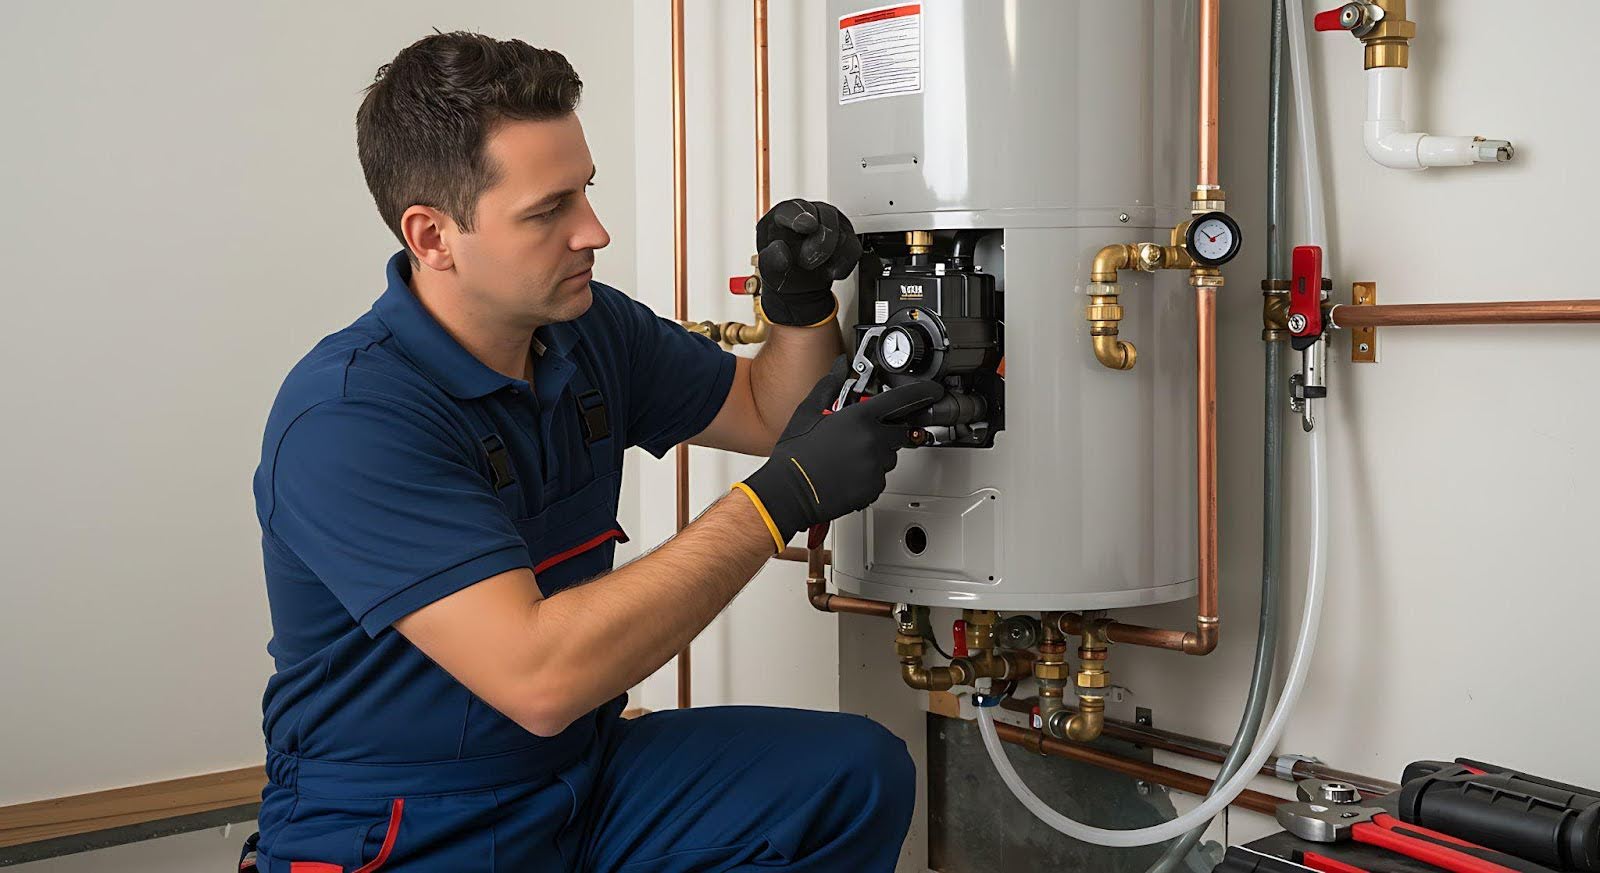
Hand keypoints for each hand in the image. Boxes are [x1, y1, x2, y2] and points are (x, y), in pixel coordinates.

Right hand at [735, 358, 943, 550]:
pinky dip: (868, 474)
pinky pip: (879, 477)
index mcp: (860, 419)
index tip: (933, 392)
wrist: (789, 492)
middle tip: (862, 434)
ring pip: (888, 457)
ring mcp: (875, 467)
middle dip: (887, 431)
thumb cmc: (796, 456)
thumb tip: (840, 366)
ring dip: (876, 453)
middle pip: (899, 432)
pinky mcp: (872, 489)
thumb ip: (830, 385)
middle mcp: (873, 442)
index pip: (902, 400)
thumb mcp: (809, 411)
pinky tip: (846, 472)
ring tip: (847, 456)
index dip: (922, 394)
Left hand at [755, 199, 862, 326]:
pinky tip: (830, 271)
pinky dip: (843, 264)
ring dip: (831, 257)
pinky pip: (853, 248)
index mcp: (784, 214)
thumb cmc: (780, 267)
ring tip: (815, 267)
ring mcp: (831, 221)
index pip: (794, 209)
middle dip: (820, 244)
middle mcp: (809, 212)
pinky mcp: (847, 236)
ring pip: (842, 233)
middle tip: (807, 262)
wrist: (796, 282)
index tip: (808, 225)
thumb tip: (782, 252)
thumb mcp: (767, 267)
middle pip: (825, 216)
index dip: (801, 217)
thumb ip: (770, 259)